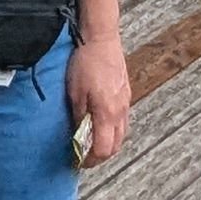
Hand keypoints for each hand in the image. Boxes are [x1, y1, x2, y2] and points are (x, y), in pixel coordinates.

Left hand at [66, 32, 132, 169]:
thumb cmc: (85, 63)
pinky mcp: (126, 93)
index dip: (91, 160)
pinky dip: (113, 129)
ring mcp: (125, 102)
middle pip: (116, 145)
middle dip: (101, 155)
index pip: (104, 149)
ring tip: (92, 141)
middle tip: (85, 156)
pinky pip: (123, 120)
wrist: (101, 38)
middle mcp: (120, 110)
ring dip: (109, 143)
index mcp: (107, 113)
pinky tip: (101, 123)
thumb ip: (78, 117)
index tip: (79, 161)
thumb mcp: (74, 93)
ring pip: (122, 133)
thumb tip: (77, 135)